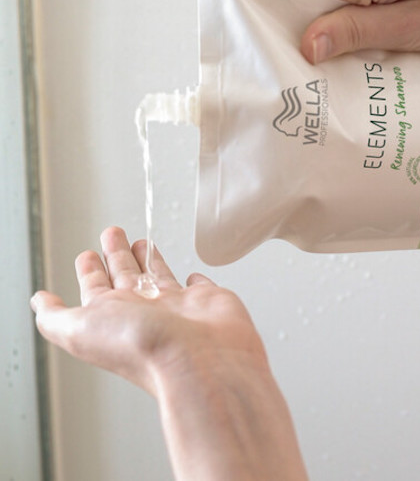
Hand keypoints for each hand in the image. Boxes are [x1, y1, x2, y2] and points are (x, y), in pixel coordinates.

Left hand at [30, 225, 267, 396]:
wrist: (199, 360)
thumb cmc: (143, 347)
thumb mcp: (79, 330)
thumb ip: (55, 316)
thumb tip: (39, 301)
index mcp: (114, 316)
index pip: (97, 287)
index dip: (89, 270)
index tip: (87, 254)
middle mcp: (144, 312)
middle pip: (126, 275)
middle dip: (117, 253)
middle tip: (113, 233)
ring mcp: (176, 307)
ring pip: (158, 275)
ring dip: (148, 258)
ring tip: (142, 241)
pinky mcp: (206, 301)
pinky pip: (198, 286)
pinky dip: (194, 278)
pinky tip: (190, 274)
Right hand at [301, 0, 419, 62]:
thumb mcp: (406, 29)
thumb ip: (354, 33)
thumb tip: (308, 45)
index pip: (313, 5)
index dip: (317, 37)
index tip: (328, 62)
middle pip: (322, 0)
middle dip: (337, 29)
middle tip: (367, 47)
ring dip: (350, 18)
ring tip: (383, 27)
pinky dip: (358, 4)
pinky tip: (384, 11)